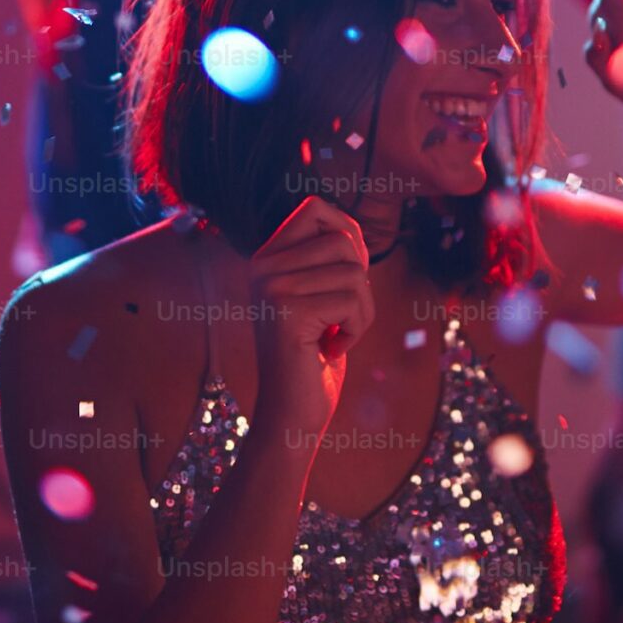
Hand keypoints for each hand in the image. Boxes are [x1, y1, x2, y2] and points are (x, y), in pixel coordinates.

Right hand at [245, 196, 374, 433]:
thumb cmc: (314, 357)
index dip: (347, 235)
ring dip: (361, 310)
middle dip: (360, 282)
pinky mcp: (288, 311)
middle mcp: (262, 266)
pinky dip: (356, 329)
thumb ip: (327, 260)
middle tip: (341, 317)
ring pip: (354, 271)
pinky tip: (331, 349)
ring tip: (336, 335)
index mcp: (265, 258)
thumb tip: (349, 224)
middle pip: (343, 240)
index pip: (316, 208)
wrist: (291, 414)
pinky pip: (352, 300)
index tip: (345, 279)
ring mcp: (271, 287)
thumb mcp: (319, 298)